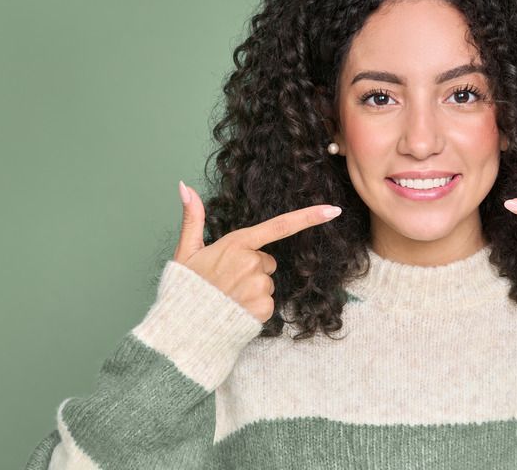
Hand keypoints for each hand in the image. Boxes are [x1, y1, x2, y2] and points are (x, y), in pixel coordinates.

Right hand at [173, 180, 341, 322]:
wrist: (184, 329)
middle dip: (252, 270)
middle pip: (267, 262)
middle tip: (226, 281)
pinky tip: (235, 310)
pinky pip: (267, 303)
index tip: (332, 210)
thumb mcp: (186, 251)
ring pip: (267, 283)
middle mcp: (252, 263)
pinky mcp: (263, 308)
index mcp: (237, 244)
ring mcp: (259, 286)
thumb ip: (193, 217)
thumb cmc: (185, 289)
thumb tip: (185, 186)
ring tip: (228, 297)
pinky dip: (254, 308)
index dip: (309, 217)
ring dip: (252, 290)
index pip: (280, 226)